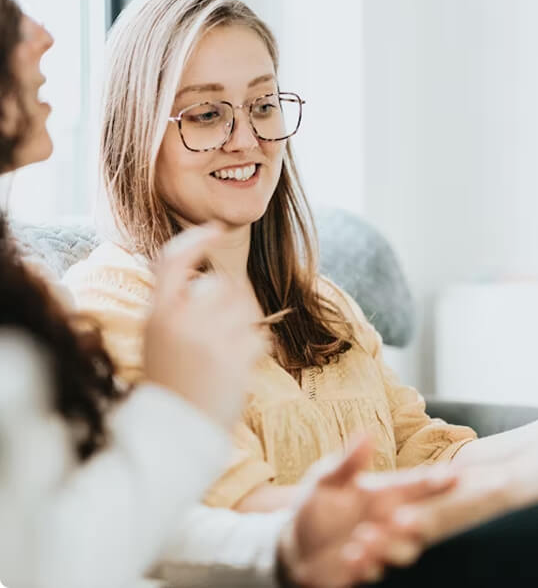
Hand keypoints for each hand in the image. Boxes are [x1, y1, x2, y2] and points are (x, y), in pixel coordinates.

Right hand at [144, 224, 264, 427]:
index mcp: (158, 314)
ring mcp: (210, 339)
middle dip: (231, 301)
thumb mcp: (156, 338)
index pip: (173, 259)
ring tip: (228, 350)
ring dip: (245, 323)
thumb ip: (173, 305)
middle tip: (224, 329)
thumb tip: (205, 276)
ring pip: (246, 306)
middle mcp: (182, 320)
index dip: (196, 238)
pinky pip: (259, 335)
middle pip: (222, 284)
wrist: (176, 431)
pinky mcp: (236, 358)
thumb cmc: (169, 381)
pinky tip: (237, 367)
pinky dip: (254, 348)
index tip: (216, 229)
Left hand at [277, 438, 457, 586]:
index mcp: (383, 494)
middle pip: (418, 523)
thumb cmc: (317, 502)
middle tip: (407, 518)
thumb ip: (348, 461)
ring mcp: (378, 547)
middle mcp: (387, 521)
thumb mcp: (326, 477)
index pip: (415, 486)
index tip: (454, 476)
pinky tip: (350, 559)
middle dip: (419, 522)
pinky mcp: (362, 569)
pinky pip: (371, 570)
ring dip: (388, 546)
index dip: (435, 482)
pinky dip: (364, 566)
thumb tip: (366, 434)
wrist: (295, 541)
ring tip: (365, 537)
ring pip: (400, 550)